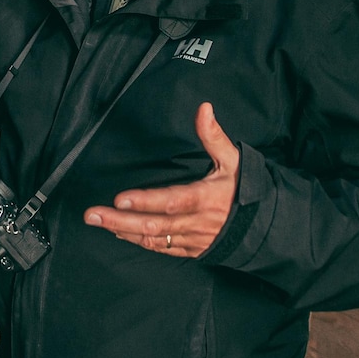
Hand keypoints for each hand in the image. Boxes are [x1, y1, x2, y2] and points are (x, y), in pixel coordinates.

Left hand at [83, 102, 239, 256]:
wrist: (266, 227)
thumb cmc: (247, 189)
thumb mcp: (233, 159)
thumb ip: (214, 135)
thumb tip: (204, 108)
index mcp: (205, 198)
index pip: (171, 200)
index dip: (146, 201)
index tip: (120, 198)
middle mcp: (196, 222)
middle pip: (154, 224)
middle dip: (120, 220)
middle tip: (92, 214)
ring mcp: (192, 239)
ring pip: (153, 239)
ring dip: (123, 231)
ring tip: (98, 222)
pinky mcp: (191, 249)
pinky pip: (161, 248)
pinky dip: (138, 242)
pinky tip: (120, 233)